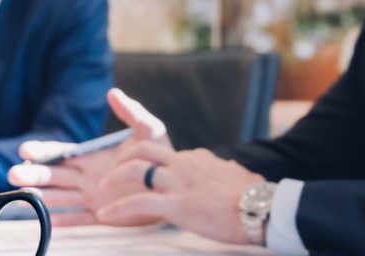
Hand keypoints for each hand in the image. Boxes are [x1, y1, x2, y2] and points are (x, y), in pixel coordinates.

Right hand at [7, 88, 170, 225]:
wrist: (174, 184)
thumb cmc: (160, 156)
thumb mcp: (149, 131)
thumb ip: (131, 113)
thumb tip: (113, 93)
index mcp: (91, 157)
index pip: (60, 153)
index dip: (42, 152)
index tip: (26, 150)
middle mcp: (86, 176)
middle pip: (52, 176)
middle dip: (33, 174)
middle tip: (14, 174)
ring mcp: (91, 196)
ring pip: (60, 196)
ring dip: (41, 196)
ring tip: (21, 195)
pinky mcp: (102, 215)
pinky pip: (79, 219)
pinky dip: (63, 220)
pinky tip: (48, 221)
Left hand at [96, 144, 266, 245]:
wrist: (262, 210)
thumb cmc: (255, 197)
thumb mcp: (239, 176)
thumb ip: (228, 170)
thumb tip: (233, 169)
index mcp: (199, 158)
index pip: (167, 156)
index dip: (151, 165)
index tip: (143, 175)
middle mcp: (185, 164)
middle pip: (144, 150)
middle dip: (124, 158)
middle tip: (113, 172)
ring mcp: (178, 183)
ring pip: (135, 170)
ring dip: (114, 178)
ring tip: (103, 189)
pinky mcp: (176, 204)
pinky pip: (138, 203)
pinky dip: (117, 208)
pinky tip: (105, 215)